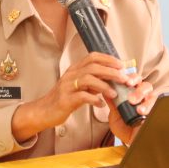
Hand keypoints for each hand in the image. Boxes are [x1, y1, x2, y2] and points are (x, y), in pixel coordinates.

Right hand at [11, 52, 126, 141]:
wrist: (44, 111)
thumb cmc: (64, 99)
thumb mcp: (79, 87)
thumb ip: (93, 82)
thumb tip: (111, 78)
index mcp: (75, 70)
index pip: (92, 57)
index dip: (108, 59)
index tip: (121, 64)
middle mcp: (71, 75)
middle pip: (93, 66)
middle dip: (111, 71)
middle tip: (124, 78)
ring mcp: (67, 86)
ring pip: (88, 79)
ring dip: (104, 85)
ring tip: (114, 93)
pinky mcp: (65, 99)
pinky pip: (82, 96)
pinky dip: (94, 99)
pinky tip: (101, 104)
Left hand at [105, 75, 167, 145]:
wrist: (134, 144)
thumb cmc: (125, 129)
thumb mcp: (115, 117)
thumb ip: (111, 104)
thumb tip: (105, 91)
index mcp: (132, 94)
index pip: (134, 80)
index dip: (130, 78)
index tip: (125, 82)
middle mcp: (144, 97)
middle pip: (145, 85)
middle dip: (138, 89)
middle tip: (132, 99)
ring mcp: (152, 105)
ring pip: (153, 94)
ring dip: (145, 101)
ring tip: (139, 110)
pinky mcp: (159, 112)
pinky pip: (160, 105)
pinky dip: (151, 108)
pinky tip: (144, 113)